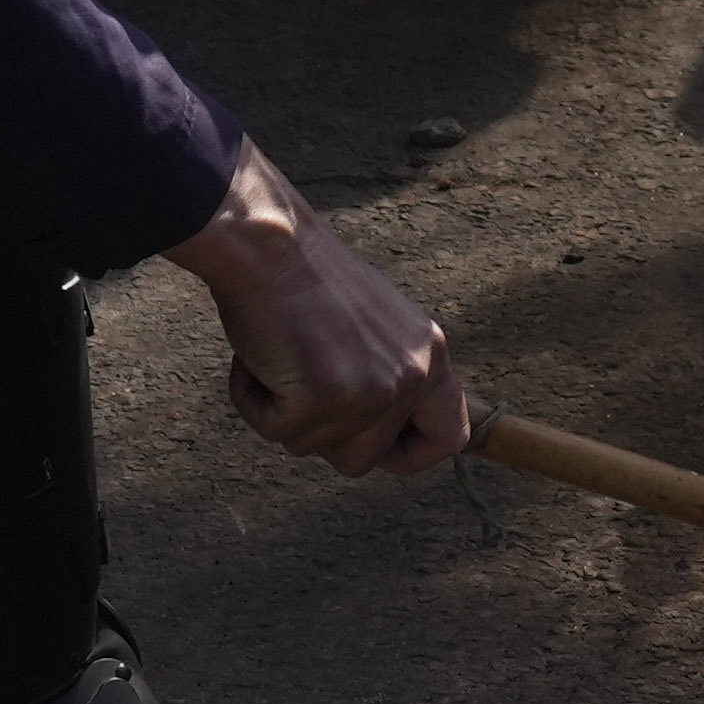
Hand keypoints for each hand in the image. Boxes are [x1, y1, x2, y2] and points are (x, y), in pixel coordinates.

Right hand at [165, 150, 479, 475]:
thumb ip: (388, 375)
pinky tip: (256, 356)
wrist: (267, 245)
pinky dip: (253, 401)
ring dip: (284, 413)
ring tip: (279, 354)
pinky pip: (275, 431)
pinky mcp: (322, 398)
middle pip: (363, 458)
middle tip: (300, 379)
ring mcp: (370, 390)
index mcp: (431, 354)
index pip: (450, 437)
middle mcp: (412, 375)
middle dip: (321, 432)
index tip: (376, 450)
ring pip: (313, 448)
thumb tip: (377, 431)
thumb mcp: (377, 327)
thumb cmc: (306, 279)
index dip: (409, 454)